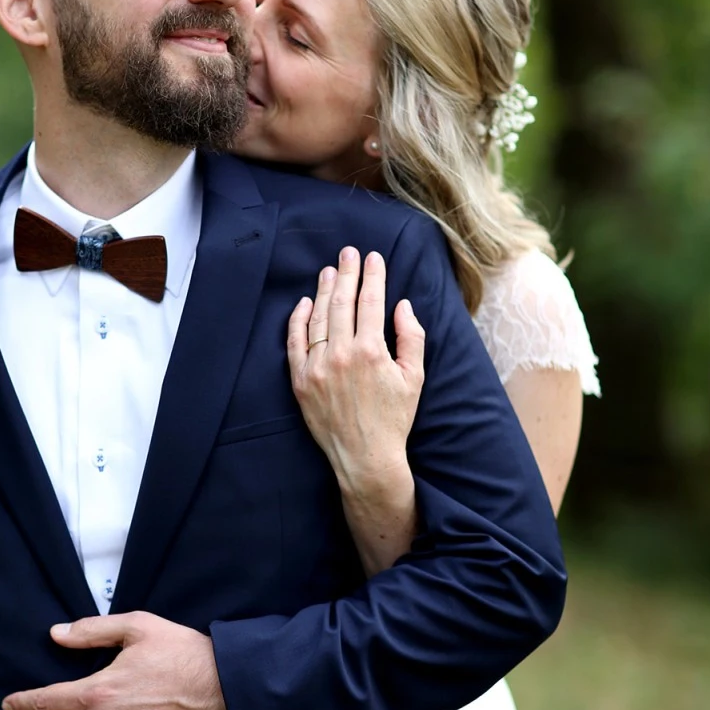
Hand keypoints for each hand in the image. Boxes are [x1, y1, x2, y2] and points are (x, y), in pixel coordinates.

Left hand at [287, 247, 425, 490]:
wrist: (365, 457)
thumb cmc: (394, 418)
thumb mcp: (414, 377)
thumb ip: (412, 337)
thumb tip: (403, 305)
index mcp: (372, 351)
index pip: (371, 302)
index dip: (373, 276)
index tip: (374, 257)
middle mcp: (342, 355)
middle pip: (342, 303)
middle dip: (347, 273)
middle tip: (349, 253)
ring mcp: (317, 368)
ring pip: (318, 318)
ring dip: (324, 291)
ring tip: (329, 271)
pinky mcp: (301, 381)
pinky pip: (295, 342)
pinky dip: (298, 319)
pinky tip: (305, 303)